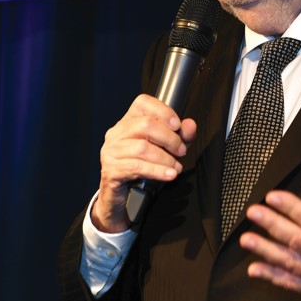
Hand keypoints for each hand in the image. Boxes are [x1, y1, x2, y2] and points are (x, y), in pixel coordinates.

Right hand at [92, 94, 196, 232]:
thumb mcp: (166, 150)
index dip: (163, 111)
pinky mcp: (111, 170)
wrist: (122, 197)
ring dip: (166, 158)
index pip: (142, 103)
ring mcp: (111, 151)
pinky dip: (157, 171)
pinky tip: (169, 174)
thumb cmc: (142, 168)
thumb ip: (180, 136)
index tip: (177, 125)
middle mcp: (116, 133)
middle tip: (181, 151)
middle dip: (169, 138)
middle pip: (145, 124)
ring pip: (142, 147)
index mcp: (127, 122)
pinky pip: (137, 167)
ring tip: (176, 166)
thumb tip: (190, 125)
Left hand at [240, 154, 300, 300]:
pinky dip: (274, 277)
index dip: (292, 208)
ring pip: (292, 263)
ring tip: (247, 239)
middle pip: (298, 240)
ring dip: (266, 251)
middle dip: (273, 225)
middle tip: (254, 213)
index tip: (274, 196)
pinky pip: (294, 284)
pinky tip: (256, 269)